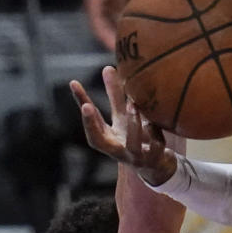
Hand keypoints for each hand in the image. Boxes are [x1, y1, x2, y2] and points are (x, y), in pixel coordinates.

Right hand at [70, 67, 176, 185]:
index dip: (81, 111)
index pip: (89, 125)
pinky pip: (156, 143)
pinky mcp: (154, 158)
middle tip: (86, 106)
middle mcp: (117, 151)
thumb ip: (115, 96)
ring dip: (131, 123)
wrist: (157, 164)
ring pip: (131, 143)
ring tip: (132, 104)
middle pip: (98, 141)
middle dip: (91, 123)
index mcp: (106, 140)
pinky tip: (155, 119)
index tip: (74, 88)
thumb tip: (107, 68)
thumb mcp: (123, 117)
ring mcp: (135, 157)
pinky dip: (155, 130)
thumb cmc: (134, 137)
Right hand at [83, 0, 129, 50]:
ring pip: (111, 18)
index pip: (97, 27)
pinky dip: (124, 16)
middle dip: (114, 38)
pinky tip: (136, 23)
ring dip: (120, 28)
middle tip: (128, 50)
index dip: (106, 40)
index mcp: (91, 1)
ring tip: (133, 40)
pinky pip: (117, 8)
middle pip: (104, 25)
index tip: (118, 52)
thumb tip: (127, 23)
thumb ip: (120, 4)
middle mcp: (95, 1)